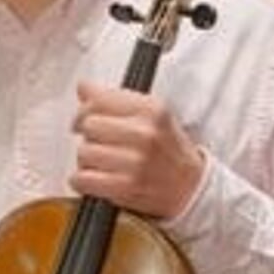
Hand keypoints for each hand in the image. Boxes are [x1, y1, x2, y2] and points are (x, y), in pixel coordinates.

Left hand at [70, 81, 205, 217]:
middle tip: (104, 144)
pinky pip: (82, 179)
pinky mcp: (125, 187)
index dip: (85, 109)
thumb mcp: (152, 114)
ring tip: (106, 163)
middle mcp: (145, 133)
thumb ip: (116, 98)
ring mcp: (135, 162)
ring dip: (88, 160)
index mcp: (152, 110)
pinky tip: (99, 178)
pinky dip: (84, 181)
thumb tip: (84, 86)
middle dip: (90, 136)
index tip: (87, 117)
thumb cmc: (168, 151)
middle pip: (88, 125)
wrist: (190, 187)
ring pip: (84, 152)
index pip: (99, 99)